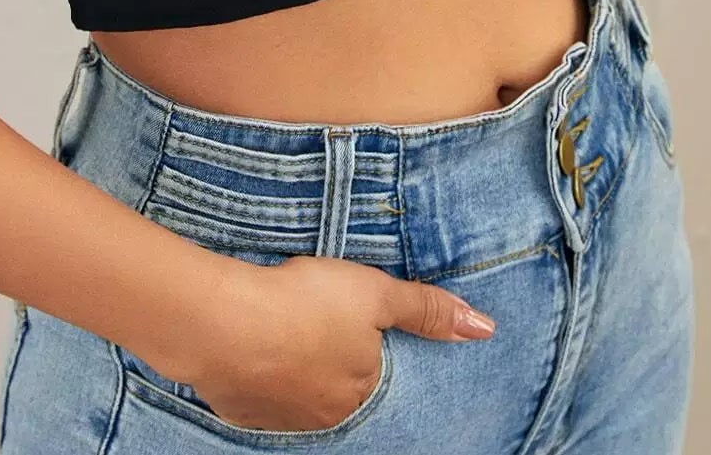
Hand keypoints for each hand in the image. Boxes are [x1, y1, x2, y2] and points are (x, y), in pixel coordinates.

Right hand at [160, 252, 493, 433]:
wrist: (224, 322)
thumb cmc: (304, 303)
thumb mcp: (375, 293)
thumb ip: (426, 310)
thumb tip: (486, 329)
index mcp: (359, 391)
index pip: (370, 369)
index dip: (359, 338)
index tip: (340, 313)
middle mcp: (324, 416)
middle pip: (334, 384)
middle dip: (325, 355)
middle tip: (308, 318)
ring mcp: (278, 418)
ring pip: (294, 390)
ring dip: (290, 364)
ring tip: (278, 324)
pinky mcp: (238, 409)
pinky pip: (255, 392)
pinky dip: (256, 370)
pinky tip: (250, 344)